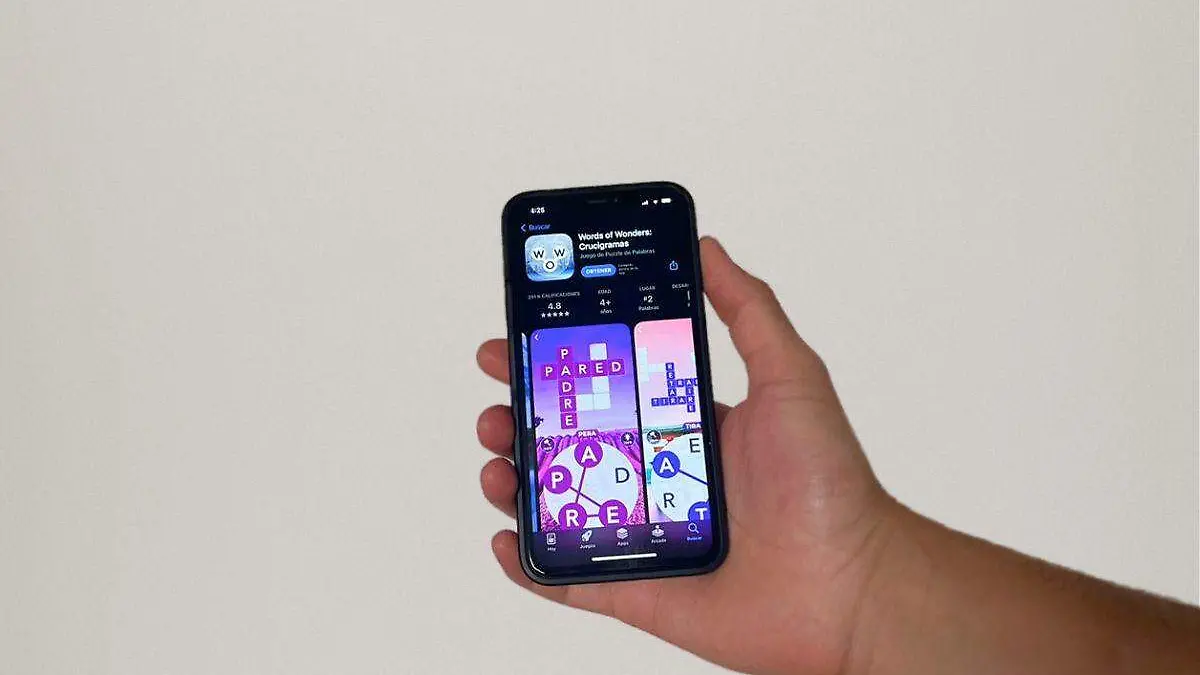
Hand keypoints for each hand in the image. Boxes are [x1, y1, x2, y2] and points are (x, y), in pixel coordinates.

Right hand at [475, 237, 896, 674]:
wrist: (850, 590)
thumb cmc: (829, 486)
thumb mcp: (791, 377)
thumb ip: (749, 311)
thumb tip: (708, 248)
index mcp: (685, 427)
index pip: (607, 389)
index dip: (559, 366)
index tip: (520, 341)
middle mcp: (657, 476)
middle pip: (569, 443)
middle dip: (521, 418)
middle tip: (498, 401)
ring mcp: (642, 534)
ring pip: (557, 505)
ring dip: (514, 482)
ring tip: (498, 462)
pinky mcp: (636, 589)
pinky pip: (567, 578)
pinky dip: (528, 563)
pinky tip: (504, 539)